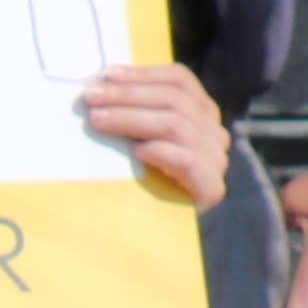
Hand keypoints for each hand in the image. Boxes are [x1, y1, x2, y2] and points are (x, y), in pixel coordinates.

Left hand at [84, 63, 226, 210]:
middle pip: (174, 99)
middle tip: (91, 97)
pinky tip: (135, 151)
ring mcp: (216, 158)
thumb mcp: (146, 140)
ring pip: (176, 124)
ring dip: (132, 118)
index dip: (143, 74)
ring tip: (98, 120)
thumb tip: (100, 90)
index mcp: (202, 113)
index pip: (179, 80)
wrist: (174, 234)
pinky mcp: (211, 186)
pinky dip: (159, 150)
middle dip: (128, 95)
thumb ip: (137, 115)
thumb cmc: (152, 182)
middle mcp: (214, 131)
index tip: (107, 74)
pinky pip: (185, 158)